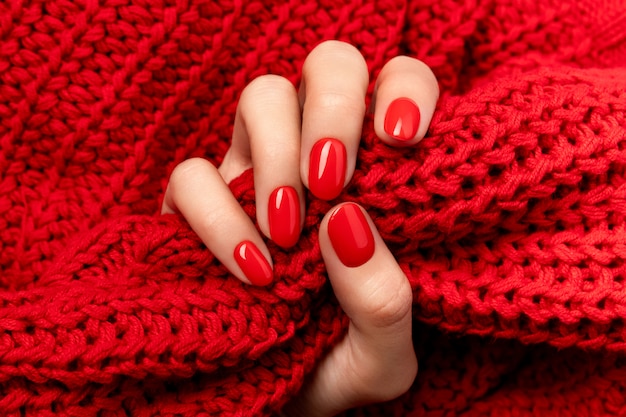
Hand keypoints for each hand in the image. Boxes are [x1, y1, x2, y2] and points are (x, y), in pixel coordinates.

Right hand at [161, 41, 438, 414]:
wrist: (278, 400)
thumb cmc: (341, 368)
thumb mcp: (383, 358)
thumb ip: (384, 303)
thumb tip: (347, 222)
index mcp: (381, 176)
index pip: (401, 83)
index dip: (404, 89)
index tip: (401, 139)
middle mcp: (321, 156)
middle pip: (328, 64)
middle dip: (333, 109)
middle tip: (333, 182)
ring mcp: (259, 171)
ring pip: (261, 96)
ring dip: (277, 157)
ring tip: (287, 232)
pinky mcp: (200, 202)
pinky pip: (193, 174)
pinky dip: (217, 217)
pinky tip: (251, 270)